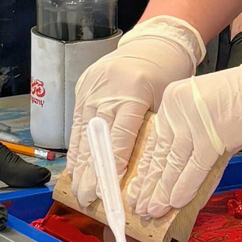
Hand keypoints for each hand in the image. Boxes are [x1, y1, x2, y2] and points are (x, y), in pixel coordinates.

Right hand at [66, 16, 206, 206]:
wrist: (154, 42)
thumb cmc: (167, 73)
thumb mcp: (166, 102)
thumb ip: (151, 132)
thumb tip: (140, 173)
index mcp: (133, 92)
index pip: (119, 138)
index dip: (110, 167)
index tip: (105, 192)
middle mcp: (107, 89)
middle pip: (95, 138)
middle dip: (90, 173)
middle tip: (86, 199)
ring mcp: (92, 87)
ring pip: (81, 132)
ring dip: (78, 164)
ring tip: (77, 189)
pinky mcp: (83, 87)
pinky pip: (76, 121)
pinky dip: (75, 146)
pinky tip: (74, 166)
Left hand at [128, 46, 241, 217]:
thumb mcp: (207, 110)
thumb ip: (190, 137)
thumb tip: (175, 174)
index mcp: (173, 99)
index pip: (153, 140)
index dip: (144, 168)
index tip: (135, 187)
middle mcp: (178, 108)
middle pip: (160, 154)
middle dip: (149, 185)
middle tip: (139, 206)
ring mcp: (194, 122)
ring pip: (173, 164)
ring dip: (162, 192)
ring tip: (153, 210)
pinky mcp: (212, 136)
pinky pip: (195, 169)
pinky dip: (185, 188)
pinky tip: (176, 204)